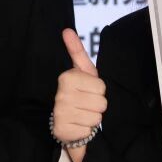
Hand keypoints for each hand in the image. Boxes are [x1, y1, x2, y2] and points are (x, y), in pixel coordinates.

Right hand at [53, 29, 105, 161]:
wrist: (66, 120)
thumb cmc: (79, 93)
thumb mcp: (82, 71)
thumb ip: (77, 50)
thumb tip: (67, 30)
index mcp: (67, 78)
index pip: (101, 87)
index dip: (98, 91)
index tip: (88, 91)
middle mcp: (61, 95)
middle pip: (101, 103)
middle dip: (97, 105)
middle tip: (85, 104)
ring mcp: (60, 113)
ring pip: (96, 118)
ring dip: (92, 118)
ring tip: (82, 114)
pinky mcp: (62, 130)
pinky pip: (88, 131)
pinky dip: (86, 130)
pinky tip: (77, 125)